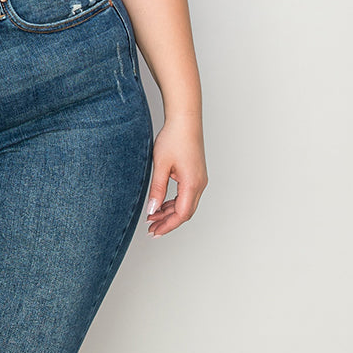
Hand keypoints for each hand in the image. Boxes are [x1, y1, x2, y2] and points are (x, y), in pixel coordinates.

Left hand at [146, 115, 206, 235]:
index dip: (168, 226)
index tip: (155, 232)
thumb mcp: (160, 166)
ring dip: (170, 213)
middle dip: (168, 223)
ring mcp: (200, 179)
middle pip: (186, 212)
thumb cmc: (174, 138)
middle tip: (152, 229)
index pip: (182, 214)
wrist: (185, 120)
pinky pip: (187, 195)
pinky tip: (162, 204)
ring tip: (153, 217)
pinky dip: (175, 203)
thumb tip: (152, 210)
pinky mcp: (196, 174)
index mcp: (192, 183)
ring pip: (187, 205)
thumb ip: (157, 190)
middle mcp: (200, 183)